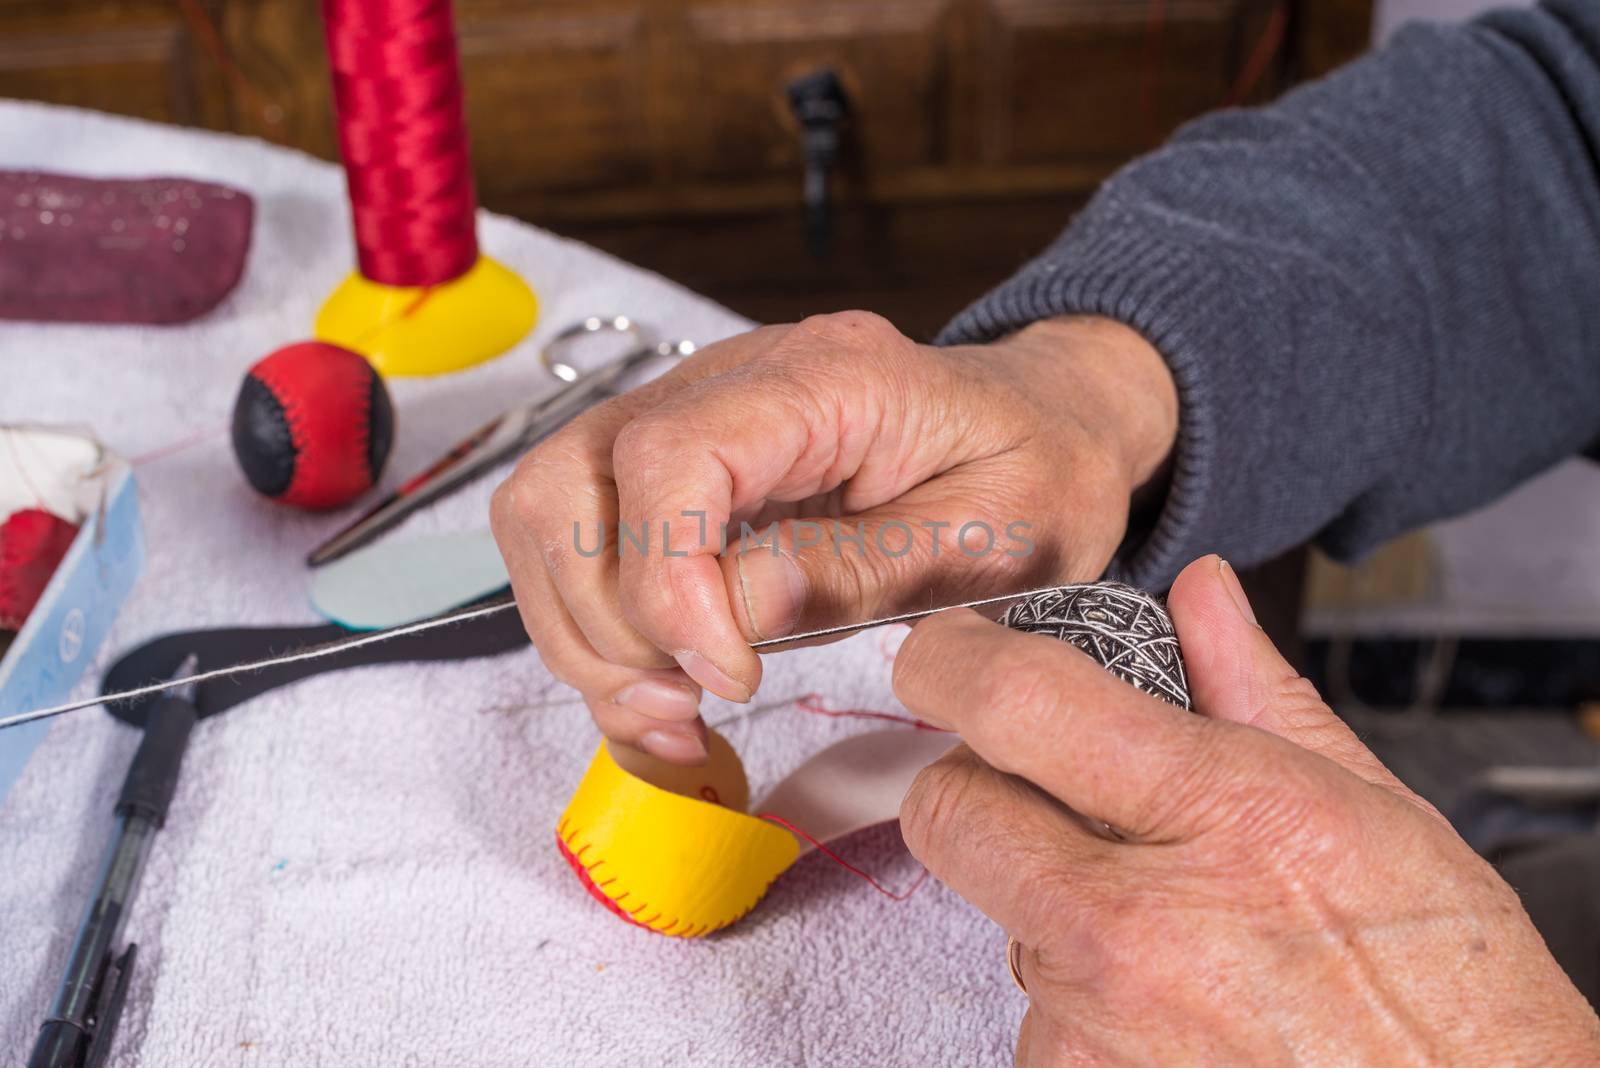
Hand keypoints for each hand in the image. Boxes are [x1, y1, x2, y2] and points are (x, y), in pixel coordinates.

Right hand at [490, 311, 1175, 764]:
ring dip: (587, 637)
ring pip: (547, 515)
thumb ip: (857, 572)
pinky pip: (579, 542)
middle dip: (606, 624)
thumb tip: (728, 616)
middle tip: (691, 703)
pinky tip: (668, 697)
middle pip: (567, 483)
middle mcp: (731, 380)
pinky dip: (598, 636)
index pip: (668, 457)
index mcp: (826, 377)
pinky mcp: (673, 465)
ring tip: (678, 711)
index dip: (667, 584)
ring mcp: (689, 415)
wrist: (1045, 427)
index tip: (729, 675)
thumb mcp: (991, 540)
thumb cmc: (1036, 475)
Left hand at [896, 555, 1599, 1064]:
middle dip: (979, 785)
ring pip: (995, 911)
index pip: (1019, 703)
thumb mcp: (1373, 809)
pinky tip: (1164, 998)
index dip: (954, 662)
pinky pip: (1030, 1006)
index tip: (946, 654)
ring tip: (1163, 922)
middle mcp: (1136, 924)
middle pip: (951, 810)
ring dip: (1046, 898)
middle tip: (1049, 791)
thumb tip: (1199, 597)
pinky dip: (1076, 993)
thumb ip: (1256, 691)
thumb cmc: (1447, 989)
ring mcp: (1095, 1021)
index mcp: (1222, 814)